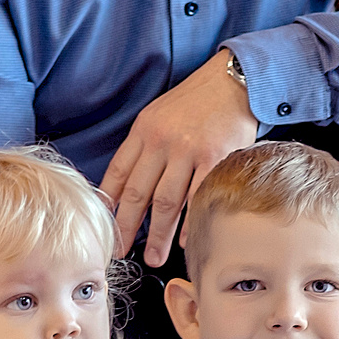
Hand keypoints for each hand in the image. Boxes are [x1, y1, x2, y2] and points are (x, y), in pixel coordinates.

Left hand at [98, 51, 257, 265]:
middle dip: (127, 228)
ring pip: (166, 202)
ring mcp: (188, 150)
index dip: (108, 205)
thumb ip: (145, 147)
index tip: (104, 228)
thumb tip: (129, 185)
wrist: (233, 81)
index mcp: (143, 130)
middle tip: (121, 252)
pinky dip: (190, 223)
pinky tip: (184, 240)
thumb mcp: (160, 115)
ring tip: (153, 257)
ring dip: (158, 235)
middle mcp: (161, 141)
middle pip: (137, 193)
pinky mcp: (215, 158)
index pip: (118, 173)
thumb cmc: (198, 100)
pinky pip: (198, 197)